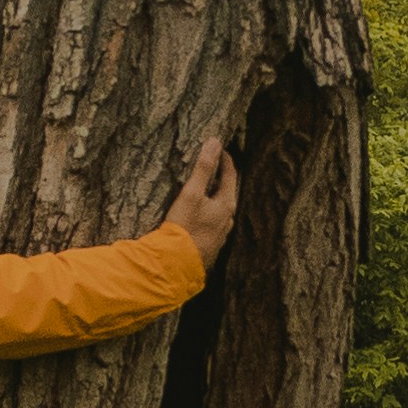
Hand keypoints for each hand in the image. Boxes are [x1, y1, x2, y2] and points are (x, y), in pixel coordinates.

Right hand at [166, 130, 238, 266]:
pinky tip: (197, 216)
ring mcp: (221, 235)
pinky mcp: (211, 246)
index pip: (230, 174)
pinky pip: (212, 224)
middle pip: (227, 193)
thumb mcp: (191, 193)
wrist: (176, 264)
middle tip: (210, 165)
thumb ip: (203, 167)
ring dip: (213, 197)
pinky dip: (207, 213)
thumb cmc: (184, 228)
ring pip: (220, 210)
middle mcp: (228, 221)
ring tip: (203, 189)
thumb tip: (214, 142)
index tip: (218, 147)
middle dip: (219, 178)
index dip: (224, 159)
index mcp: (227, 205)